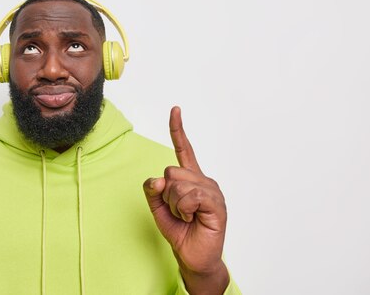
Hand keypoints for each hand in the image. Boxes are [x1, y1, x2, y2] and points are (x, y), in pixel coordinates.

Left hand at [143, 107, 228, 294]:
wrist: (194, 258)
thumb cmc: (180, 231)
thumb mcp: (158, 209)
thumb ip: (153, 191)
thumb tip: (157, 179)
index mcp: (190, 178)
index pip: (183, 148)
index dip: (177, 129)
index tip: (175, 109)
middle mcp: (203, 180)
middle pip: (170, 172)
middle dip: (167, 195)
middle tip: (179, 212)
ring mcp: (211, 190)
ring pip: (178, 185)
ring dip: (175, 205)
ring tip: (187, 217)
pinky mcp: (216, 204)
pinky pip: (191, 196)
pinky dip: (185, 209)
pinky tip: (194, 218)